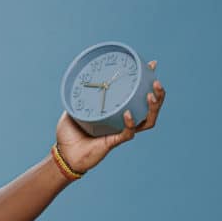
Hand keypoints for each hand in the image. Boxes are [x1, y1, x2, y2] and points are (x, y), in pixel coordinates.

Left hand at [55, 60, 165, 174]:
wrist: (63, 154)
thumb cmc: (69, 134)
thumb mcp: (72, 109)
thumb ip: (76, 97)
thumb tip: (77, 81)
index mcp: (116, 112)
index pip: (136, 96)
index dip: (146, 82)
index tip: (152, 65)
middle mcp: (123, 122)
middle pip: (150, 108)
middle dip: (158, 95)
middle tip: (156, 82)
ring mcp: (120, 132)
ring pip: (147, 121)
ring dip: (152, 108)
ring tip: (151, 96)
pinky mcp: (114, 142)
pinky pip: (128, 133)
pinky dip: (130, 123)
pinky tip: (127, 113)